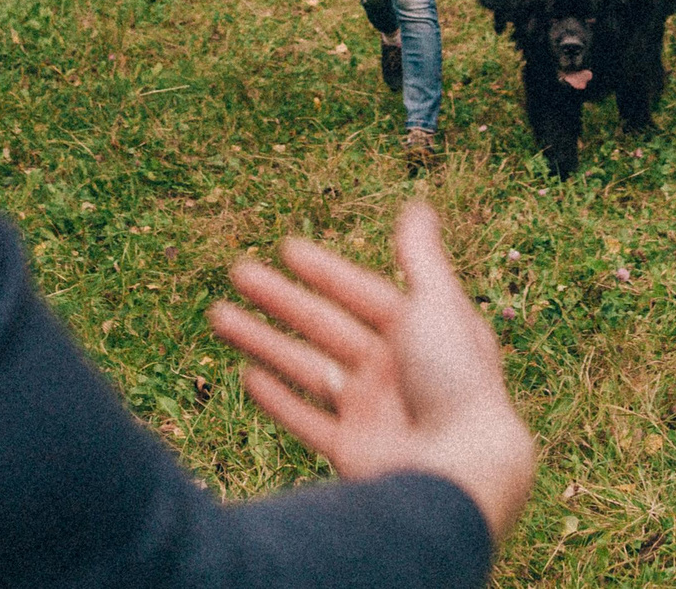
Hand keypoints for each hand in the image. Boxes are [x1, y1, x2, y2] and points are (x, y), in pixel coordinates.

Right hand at [207, 200, 536, 542]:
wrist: (457, 471)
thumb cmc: (456, 382)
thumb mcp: (438, 305)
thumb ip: (421, 257)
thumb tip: (416, 204)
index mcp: (421, 336)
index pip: (364, 294)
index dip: (327, 271)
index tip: (285, 247)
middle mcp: (395, 373)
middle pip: (326, 328)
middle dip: (280, 301)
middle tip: (237, 273)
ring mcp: (371, 414)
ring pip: (306, 370)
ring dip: (263, 342)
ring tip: (219, 316)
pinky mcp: (352, 452)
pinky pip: (306, 421)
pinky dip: (277, 400)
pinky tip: (247, 376)